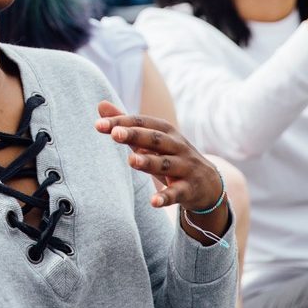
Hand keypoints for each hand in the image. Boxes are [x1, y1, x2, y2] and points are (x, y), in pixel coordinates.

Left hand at [95, 102, 230, 241]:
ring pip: (166, 164)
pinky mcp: (189, 189)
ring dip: (149, 162)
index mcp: (166, 131)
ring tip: (131, 161)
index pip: (142, 123)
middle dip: (136, 135)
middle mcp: (177, 146)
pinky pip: (177, 193)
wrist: (208, 184)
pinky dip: (166, 197)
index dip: (121, 123)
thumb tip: (100, 105)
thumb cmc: (171, 157)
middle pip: (155, 139)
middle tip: (114, 134)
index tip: (99, 125)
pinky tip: (153, 202)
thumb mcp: (150, 141)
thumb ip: (126, 125)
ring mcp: (185, 167)